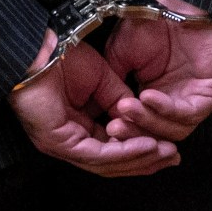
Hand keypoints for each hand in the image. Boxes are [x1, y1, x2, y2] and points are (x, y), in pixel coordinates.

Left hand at [9, 30, 178, 176]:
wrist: (38, 48)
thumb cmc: (62, 58)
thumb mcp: (102, 80)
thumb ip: (120, 100)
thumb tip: (139, 117)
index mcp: (78, 129)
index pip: (114, 148)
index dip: (142, 149)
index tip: (168, 145)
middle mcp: (70, 142)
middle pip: (114, 162)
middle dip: (146, 160)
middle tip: (173, 157)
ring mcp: (63, 145)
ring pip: (108, 163)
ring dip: (140, 158)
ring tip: (165, 152)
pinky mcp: (59, 142)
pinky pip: (97, 154)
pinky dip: (124, 151)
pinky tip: (146, 145)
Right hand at [102, 0, 211, 140]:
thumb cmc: (148, 23)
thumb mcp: (119, 56)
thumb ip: (112, 86)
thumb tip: (102, 115)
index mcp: (156, 97)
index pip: (143, 127)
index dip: (125, 130)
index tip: (104, 128)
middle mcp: (176, 101)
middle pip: (158, 135)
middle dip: (135, 132)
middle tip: (114, 127)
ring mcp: (195, 98)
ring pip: (173, 130)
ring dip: (147, 121)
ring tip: (126, 107)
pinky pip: (189, 113)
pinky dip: (166, 109)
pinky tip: (147, 96)